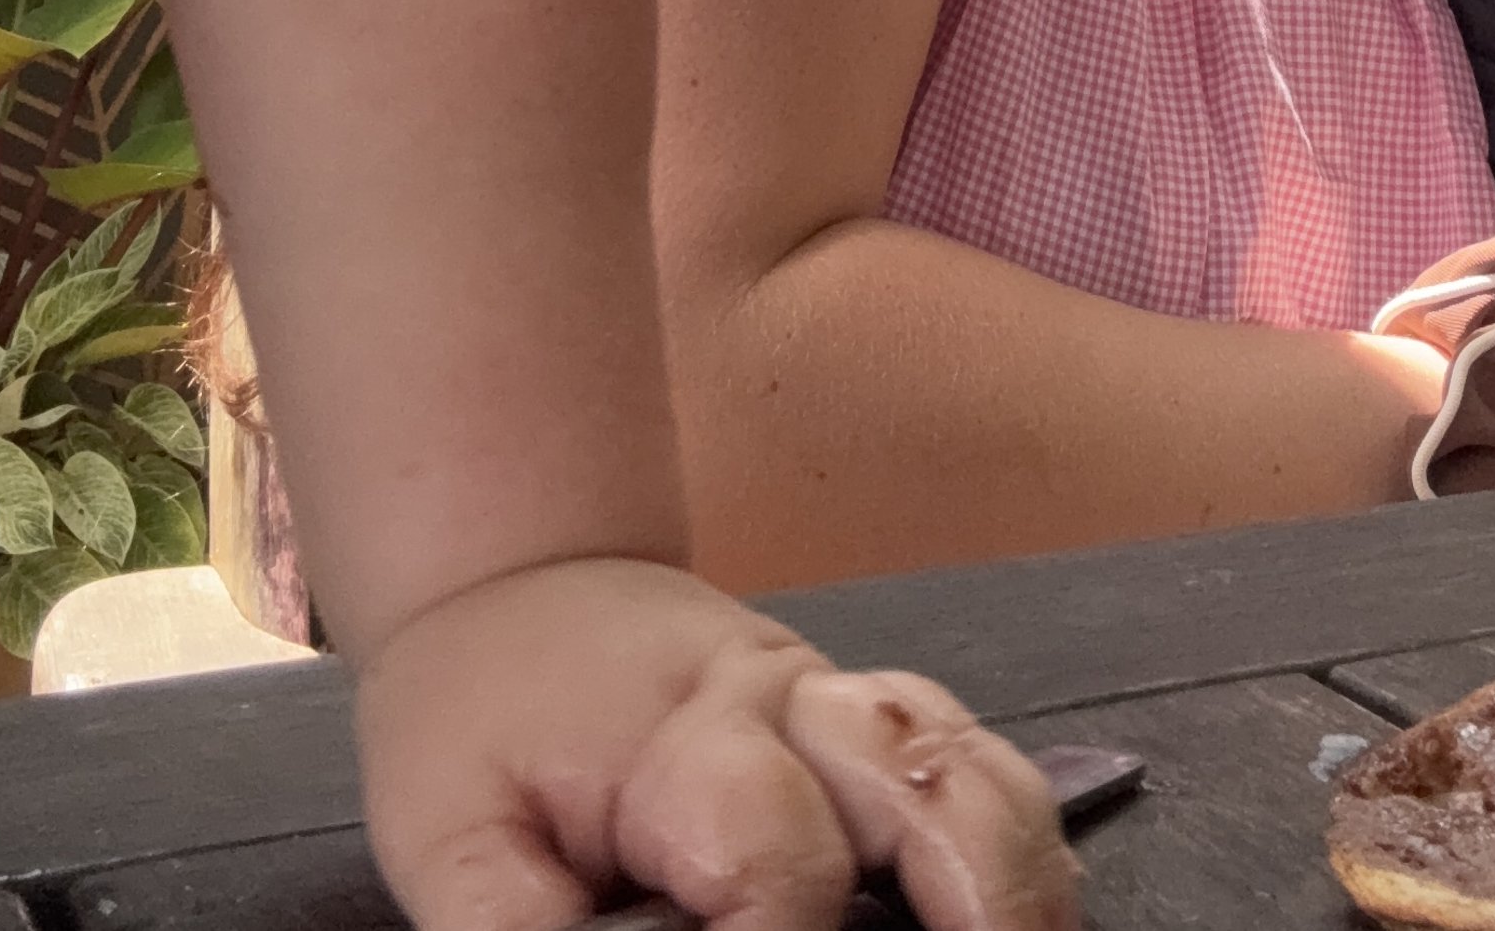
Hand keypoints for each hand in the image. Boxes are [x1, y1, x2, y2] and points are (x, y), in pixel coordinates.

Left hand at [355, 557, 1080, 930]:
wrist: (521, 594)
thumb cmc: (483, 729)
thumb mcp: (461, 846)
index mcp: (683, 739)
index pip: (777, 859)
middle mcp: (792, 706)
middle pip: (913, 785)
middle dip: (968, 899)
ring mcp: (849, 706)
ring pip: (969, 760)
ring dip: (1016, 868)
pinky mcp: (878, 721)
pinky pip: (978, 762)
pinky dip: (1021, 836)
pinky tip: (1034, 904)